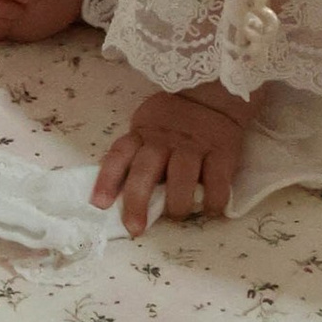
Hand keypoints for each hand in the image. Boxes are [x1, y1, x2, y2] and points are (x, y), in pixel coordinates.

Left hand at [93, 82, 250, 235]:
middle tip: (135, 228)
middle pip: (146, 170)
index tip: (99, 204)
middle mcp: (164, 140)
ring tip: (176, 215)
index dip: (107, 179)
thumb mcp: (147, 127)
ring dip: (177, 203)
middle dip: (137, 202)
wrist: (212, 93)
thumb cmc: (173, 119)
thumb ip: (136, 155)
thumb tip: (119, 194)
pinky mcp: (221, 152)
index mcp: (142, 134)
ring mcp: (194, 146)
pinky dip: (212, 202)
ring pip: (181, 177)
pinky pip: (217, 182)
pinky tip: (209, 210)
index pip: (119, 155)